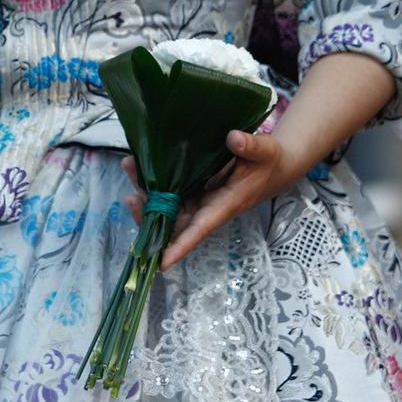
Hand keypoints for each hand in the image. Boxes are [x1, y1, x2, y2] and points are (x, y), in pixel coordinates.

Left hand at [121, 129, 316, 270]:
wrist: (272, 165)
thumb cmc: (270, 162)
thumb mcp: (266, 151)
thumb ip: (251, 146)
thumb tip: (233, 139)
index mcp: (224, 205)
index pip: (200, 230)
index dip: (180, 247)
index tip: (161, 263)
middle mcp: (206, 207)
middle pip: (174, 222)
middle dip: (150, 215)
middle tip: (131, 197)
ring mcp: (197, 199)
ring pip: (167, 207)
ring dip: (146, 194)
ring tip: (129, 167)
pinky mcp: (193, 188)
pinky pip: (168, 192)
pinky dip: (152, 182)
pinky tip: (137, 164)